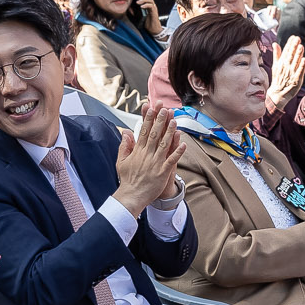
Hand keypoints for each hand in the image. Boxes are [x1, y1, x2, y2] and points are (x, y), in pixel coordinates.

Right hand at [113, 100, 185, 215]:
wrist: (132, 196)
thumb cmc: (127, 180)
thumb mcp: (121, 161)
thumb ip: (124, 146)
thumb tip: (126, 132)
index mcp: (138, 151)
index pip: (144, 131)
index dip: (149, 119)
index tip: (152, 109)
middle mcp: (147, 155)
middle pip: (155, 134)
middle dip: (160, 121)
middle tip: (165, 109)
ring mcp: (155, 163)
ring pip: (164, 144)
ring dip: (170, 132)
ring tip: (175, 121)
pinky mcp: (162, 172)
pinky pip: (172, 160)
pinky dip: (178, 152)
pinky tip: (183, 143)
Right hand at [268, 38, 304, 108]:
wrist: (278, 94)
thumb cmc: (278, 79)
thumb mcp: (275, 66)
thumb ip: (277, 54)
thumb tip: (275, 43)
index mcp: (281, 63)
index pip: (286, 51)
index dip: (290, 44)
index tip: (294, 37)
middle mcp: (285, 67)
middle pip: (290, 55)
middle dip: (294, 46)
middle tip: (298, 38)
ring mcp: (290, 73)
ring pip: (295, 62)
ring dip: (298, 54)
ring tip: (301, 46)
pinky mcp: (295, 80)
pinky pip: (299, 72)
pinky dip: (301, 66)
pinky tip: (304, 60)